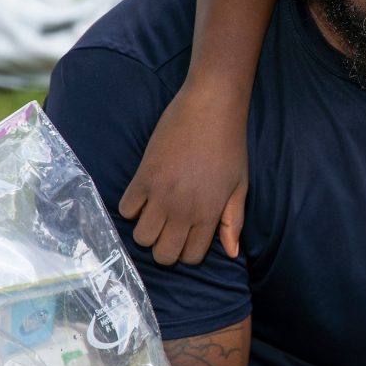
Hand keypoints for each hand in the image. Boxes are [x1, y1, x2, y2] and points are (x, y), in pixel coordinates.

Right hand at [118, 84, 247, 264]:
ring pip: (141, 237)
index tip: (190, 234)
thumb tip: (231, 253)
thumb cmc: (230, 146)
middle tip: (172, 228)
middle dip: (166, 247)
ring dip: (147, 230)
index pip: (190, 257)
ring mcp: (160, 194)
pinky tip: (145, 195)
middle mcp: (183, 210)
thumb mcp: (240, 185)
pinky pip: (125, 210)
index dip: (189, 250)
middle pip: (163, 255)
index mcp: (209, 214)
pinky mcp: (143, 177)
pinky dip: (132, 208)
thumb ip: (233, 221)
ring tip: (158, 212)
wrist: (211, 108)